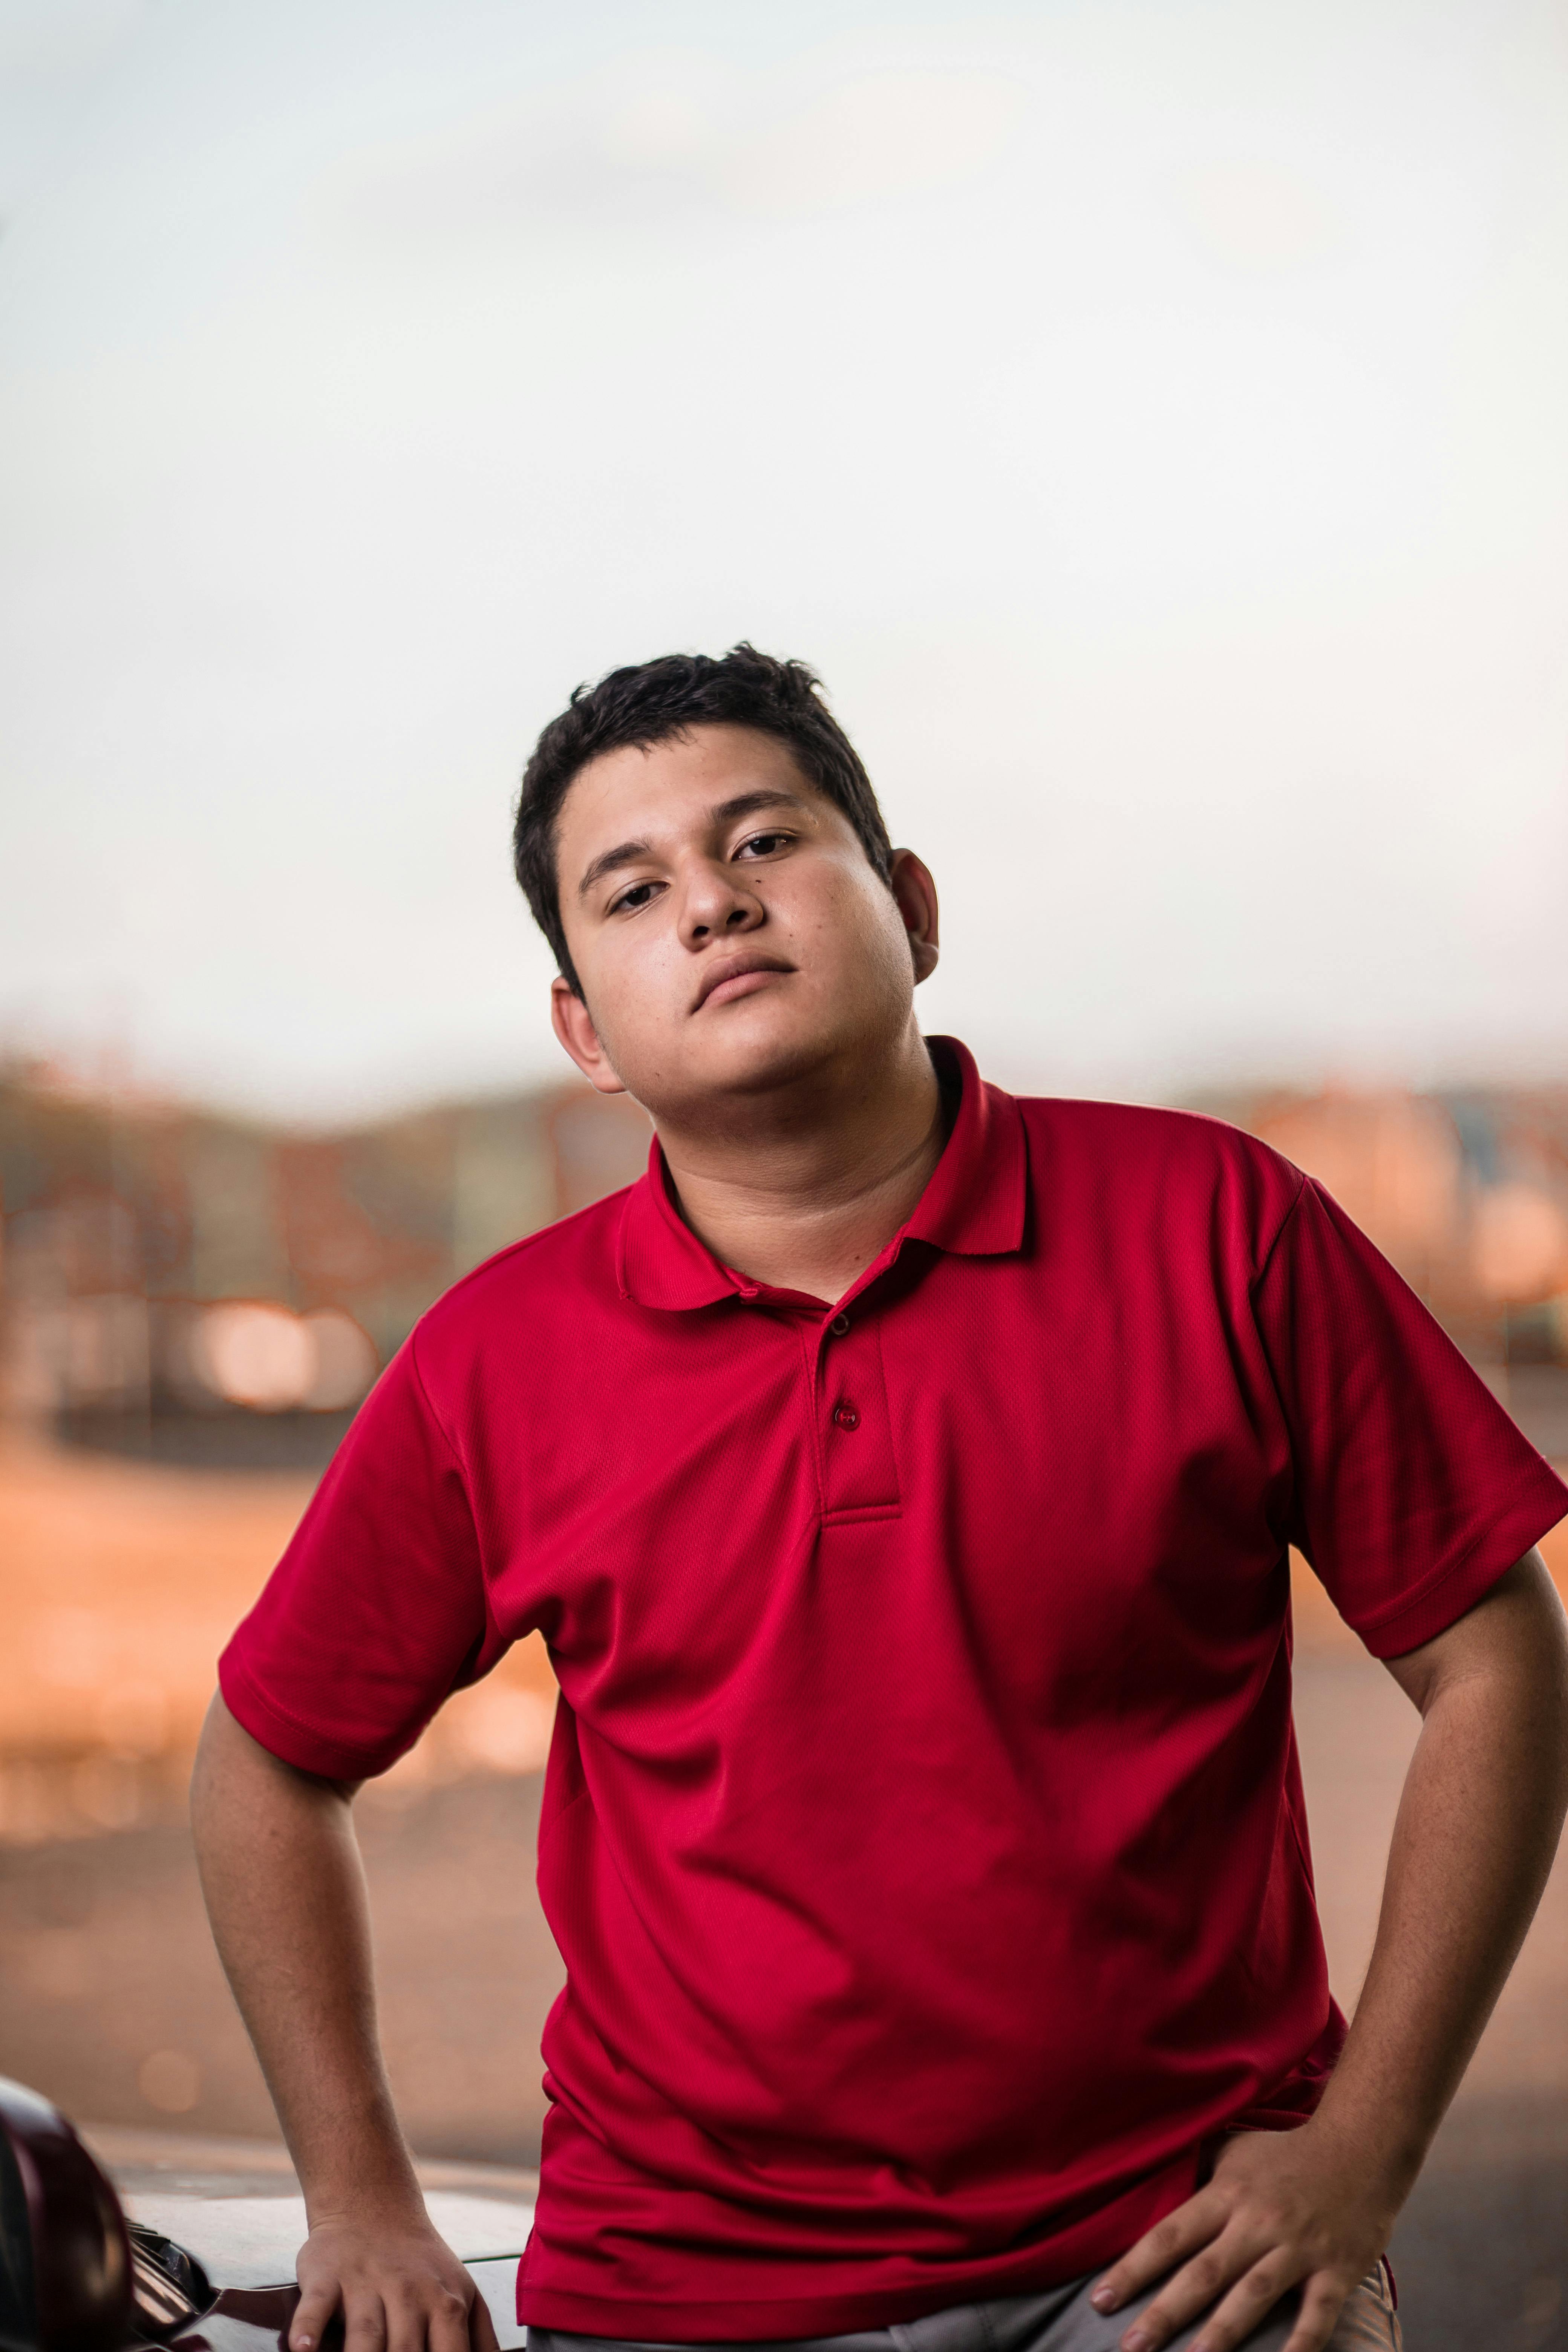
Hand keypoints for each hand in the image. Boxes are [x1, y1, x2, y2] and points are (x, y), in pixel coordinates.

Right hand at [290, 2205, 500, 2351]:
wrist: (373, 2206)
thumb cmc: (422, 2266)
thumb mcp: (463, 2293)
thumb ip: (481, 2339)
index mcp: (446, 2302)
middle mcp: (408, 2293)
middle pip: (406, 2351)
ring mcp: (365, 2282)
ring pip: (366, 2334)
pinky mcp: (327, 2275)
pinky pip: (317, 2305)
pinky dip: (308, 2328)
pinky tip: (304, 2349)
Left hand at [1087, 2122, 1400, 2351]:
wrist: (1362, 2147)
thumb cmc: (1289, 2153)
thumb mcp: (1235, 2150)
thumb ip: (1199, 2173)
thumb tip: (1155, 2186)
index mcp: (1228, 2194)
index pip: (1171, 2235)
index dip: (1134, 2268)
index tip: (1101, 2299)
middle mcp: (1258, 2223)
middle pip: (1203, 2273)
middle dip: (1164, 2313)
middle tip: (1130, 2346)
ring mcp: (1298, 2249)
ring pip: (1251, 2297)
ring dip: (1218, 2336)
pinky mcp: (1337, 2272)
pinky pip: (1315, 2317)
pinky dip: (1298, 2348)